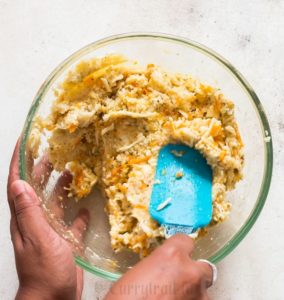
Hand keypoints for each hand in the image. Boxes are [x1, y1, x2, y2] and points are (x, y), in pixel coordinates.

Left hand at [7, 140, 88, 299]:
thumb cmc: (44, 272)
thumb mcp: (38, 239)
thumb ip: (30, 212)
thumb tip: (20, 183)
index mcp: (25, 217)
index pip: (18, 182)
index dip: (20, 160)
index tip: (25, 141)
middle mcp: (35, 220)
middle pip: (36, 188)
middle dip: (41, 168)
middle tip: (52, 150)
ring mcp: (50, 230)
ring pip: (53, 202)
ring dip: (60, 187)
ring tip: (71, 172)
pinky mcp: (63, 240)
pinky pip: (70, 222)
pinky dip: (77, 214)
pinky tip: (86, 208)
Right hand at [105, 234, 212, 299]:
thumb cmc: (126, 296)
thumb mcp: (140, 270)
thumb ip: (159, 265)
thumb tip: (163, 269)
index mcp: (172, 254)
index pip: (186, 241)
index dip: (181, 248)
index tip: (178, 254)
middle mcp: (190, 271)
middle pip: (204, 266)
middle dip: (194, 272)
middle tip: (181, 280)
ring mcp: (198, 294)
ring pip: (204, 289)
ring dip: (193, 292)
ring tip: (176, 297)